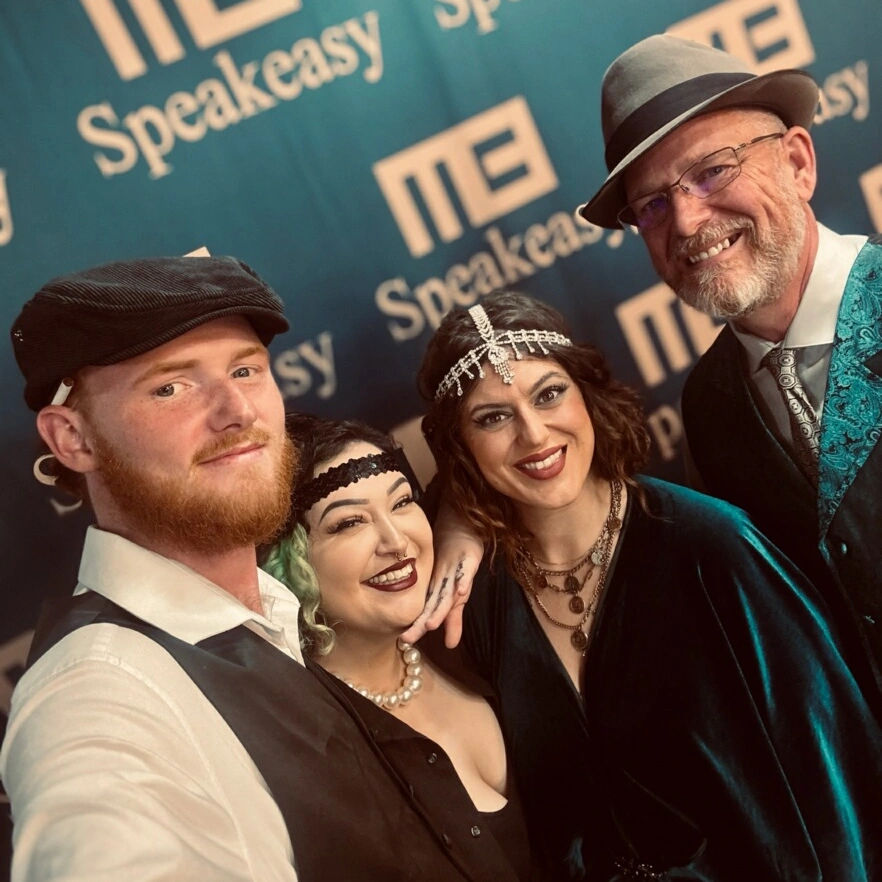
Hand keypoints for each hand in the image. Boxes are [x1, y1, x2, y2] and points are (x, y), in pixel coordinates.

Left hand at [401, 505, 483, 647]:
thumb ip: (454, 620)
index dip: (417, 626)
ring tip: (431, 623)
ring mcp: (455, 571)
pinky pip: (466, 569)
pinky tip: (460, 590)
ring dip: (440, 607)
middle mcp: (443, 583)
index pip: (427, 612)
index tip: (404, 642)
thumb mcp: (455, 594)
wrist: (460, 526)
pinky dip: (463, 579)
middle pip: (433, 605)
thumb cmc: (453, 561)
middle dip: (422, 622)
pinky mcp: (469, 558)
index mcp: (438, 591)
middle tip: (407, 638)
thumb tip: (450, 646)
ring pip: (447, 591)